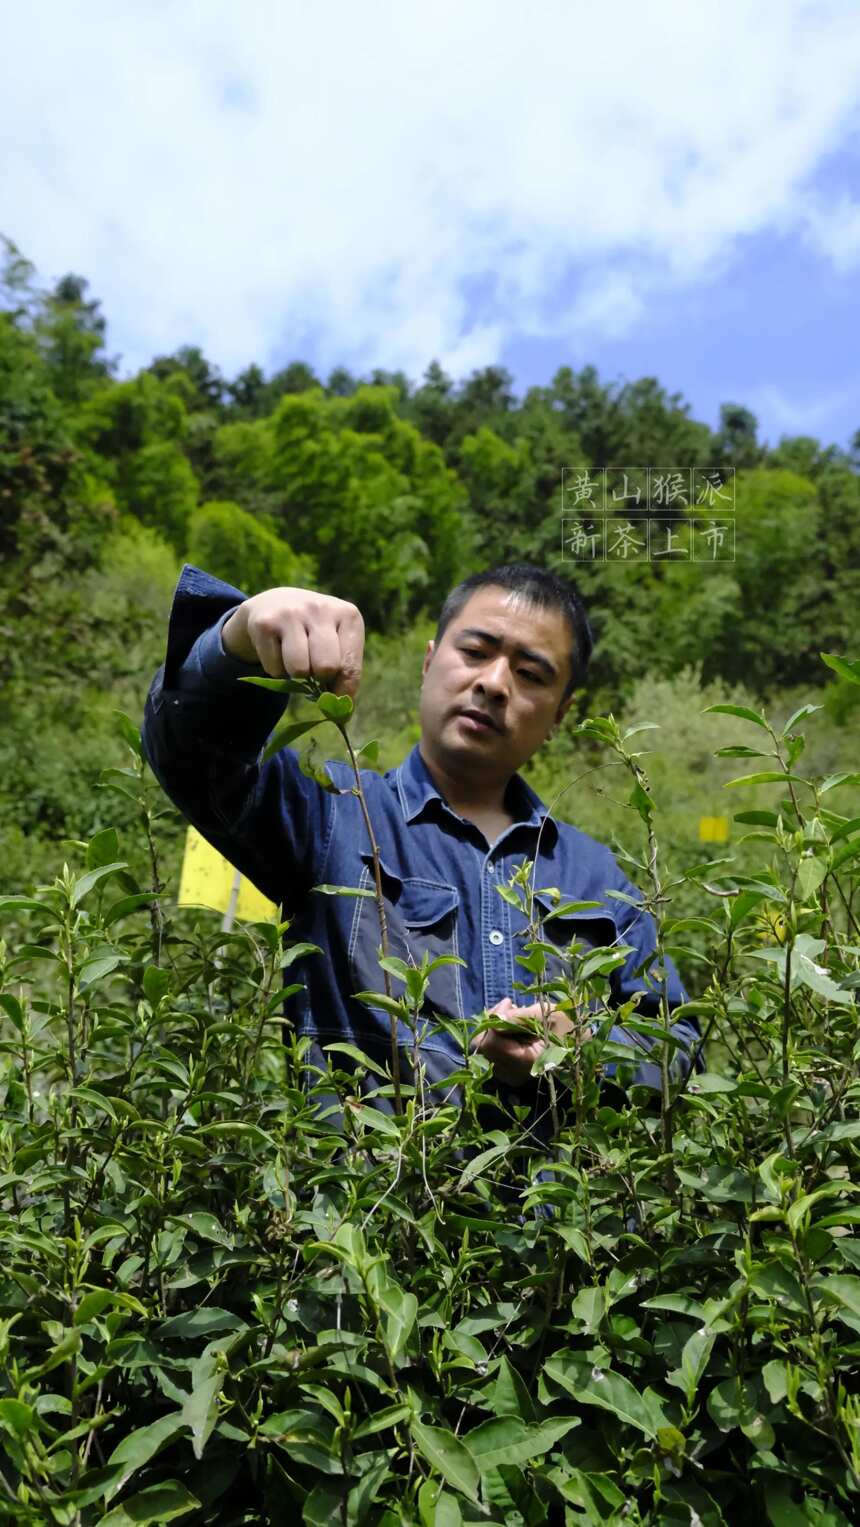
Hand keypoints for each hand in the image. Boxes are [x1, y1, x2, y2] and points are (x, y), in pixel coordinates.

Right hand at [222, 587, 364, 700]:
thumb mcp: (337, 643)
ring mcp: (291, 613)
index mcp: (348, 615)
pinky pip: (274, 669)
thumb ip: (345, 675)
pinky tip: (277, 649)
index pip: (351, 667)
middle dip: (319, 677)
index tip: (335, 695)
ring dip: (296, 674)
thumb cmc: (315, 633)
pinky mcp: (264, 623)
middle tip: (313, 667)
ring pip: (299, 670)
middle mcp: (320, 608)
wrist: (275, 603)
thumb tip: (341, 715)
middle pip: (326, 668)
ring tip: (296, 657)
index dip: (343, 690)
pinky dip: (276, 669)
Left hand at [470, 997, 573, 1086]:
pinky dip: (495, 1035)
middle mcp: (513, 1074)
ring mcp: (508, 1075)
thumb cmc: (565, 1026)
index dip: (495, 1020)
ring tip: (513, 1015)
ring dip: (493, 1027)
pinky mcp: (505, 1071)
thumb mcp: (547, 1014)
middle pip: (483, 1046)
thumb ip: (520, 1017)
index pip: (492, 1043)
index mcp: (527, 1062)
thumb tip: (494, 1020)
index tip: (510, 1002)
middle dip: (492, 1022)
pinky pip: (488, 1052)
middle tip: (510, 1006)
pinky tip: (510, 1026)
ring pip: (482, 1048)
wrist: (577, 1043)